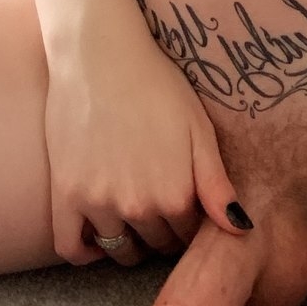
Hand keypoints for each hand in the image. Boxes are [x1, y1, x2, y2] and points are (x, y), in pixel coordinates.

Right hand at [42, 6, 251, 269]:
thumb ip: (218, 185)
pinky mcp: (65, 194)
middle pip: (156, 244)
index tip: (187, 207)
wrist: (100, 53)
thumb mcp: (198, 129)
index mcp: (175, 194)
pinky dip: (85, 252)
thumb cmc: (156, 84)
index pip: (189, 235)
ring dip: (131, 243)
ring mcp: (97, 203)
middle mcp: (137, 207)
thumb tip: (241, 229)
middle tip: (160, 206)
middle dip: (164, 233)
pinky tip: (97, 237)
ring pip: (120, 249)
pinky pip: (70, 247)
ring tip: (134, 217)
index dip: (191, 223)